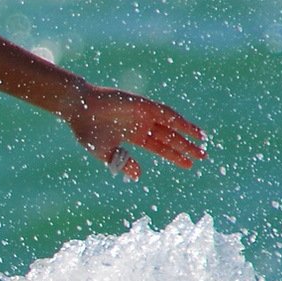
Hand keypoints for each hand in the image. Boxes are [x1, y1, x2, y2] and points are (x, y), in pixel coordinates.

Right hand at [59, 85, 205, 179]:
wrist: (78, 107)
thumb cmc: (87, 130)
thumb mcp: (105, 152)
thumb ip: (122, 162)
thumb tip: (138, 175)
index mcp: (133, 137)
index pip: (160, 148)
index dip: (174, 156)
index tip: (189, 165)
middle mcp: (142, 125)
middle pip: (170, 138)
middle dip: (186, 147)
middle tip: (203, 156)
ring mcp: (144, 114)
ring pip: (171, 125)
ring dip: (187, 133)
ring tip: (202, 141)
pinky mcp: (144, 105)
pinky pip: (166, 113)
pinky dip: (178, 121)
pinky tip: (189, 129)